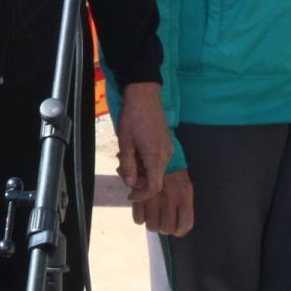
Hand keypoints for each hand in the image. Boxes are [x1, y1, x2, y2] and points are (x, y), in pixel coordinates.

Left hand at [114, 83, 171, 203]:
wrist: (144, 95)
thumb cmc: (132, 117)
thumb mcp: (125, 143)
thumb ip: (128, 165)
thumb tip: (129, 184)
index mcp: (156, 157)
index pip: (154, 187)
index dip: (142, 195)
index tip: (129, 195)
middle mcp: (166, 155)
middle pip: (155, 179)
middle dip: (138, 179)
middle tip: (121, 168)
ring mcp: (168, 148)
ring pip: (156, 169)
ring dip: (141, 169)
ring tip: (125, 156)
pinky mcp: (167, 142)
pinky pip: (158, 159)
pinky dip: (146, 161)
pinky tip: (134, 151)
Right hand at [132, 168, 192, 235]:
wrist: (153, 151)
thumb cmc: (171, 169)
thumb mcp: (184, 184)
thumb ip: (182, 204)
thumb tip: (179, 227)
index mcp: (184, 195)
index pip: (185, 224)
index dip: (179, 231)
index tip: (176, 229)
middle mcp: (170, 199)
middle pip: (166, 228)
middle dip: (164, 227)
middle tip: (162, 220)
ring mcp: (153, 199)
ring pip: (152, 226)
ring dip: (151, 223)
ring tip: (152, 215)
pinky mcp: (139, 198)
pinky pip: (138, 219)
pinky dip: (140, 218)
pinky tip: (143, 211)